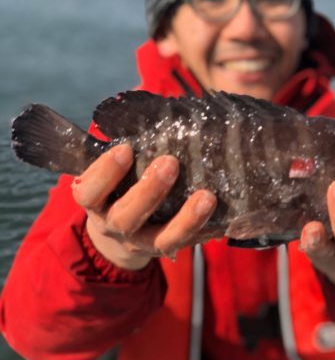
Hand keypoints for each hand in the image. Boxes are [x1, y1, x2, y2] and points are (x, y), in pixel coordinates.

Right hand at [71, 144, 216, 269]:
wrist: (116, 236)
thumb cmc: (117, 186)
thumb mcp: (110, 172)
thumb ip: (126, 151)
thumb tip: (155, 110)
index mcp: (95, 202)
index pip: (89, 192)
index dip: (105, 173)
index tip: (125, 149)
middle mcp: (114, 226)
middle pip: (126, 217)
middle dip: (148, 190)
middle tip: (170, 162)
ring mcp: (142, 242)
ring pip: (162, 238)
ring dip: (185, 218)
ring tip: (206, 196)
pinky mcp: (168, 249)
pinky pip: (187, 244)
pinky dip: (204, 228)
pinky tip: (219, 211)